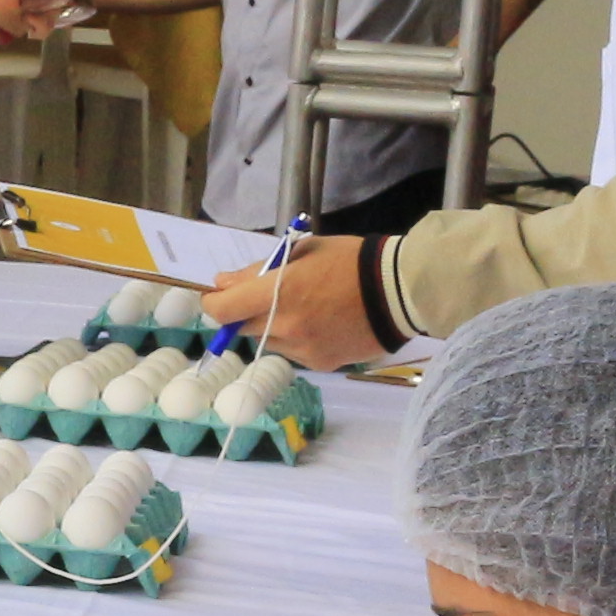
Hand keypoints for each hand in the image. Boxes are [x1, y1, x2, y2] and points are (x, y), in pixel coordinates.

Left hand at [207, 245, 383, 369]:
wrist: (401, 290)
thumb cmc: (351, 261)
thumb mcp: (303, 251)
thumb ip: (258, 270)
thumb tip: (221, 283)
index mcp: (279, 293)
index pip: (222, 310)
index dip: (214, 303)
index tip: (218, 296)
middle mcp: (287, 326)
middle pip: (242, 328)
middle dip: (247, 313)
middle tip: (270, 297)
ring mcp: (303, 349)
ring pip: (269, 342)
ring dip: (273, 327)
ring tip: (305, 309)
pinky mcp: (320, 364)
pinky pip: (294, 353)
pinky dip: (298, 340)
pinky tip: (322, 324)